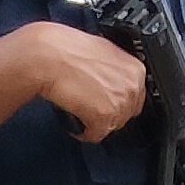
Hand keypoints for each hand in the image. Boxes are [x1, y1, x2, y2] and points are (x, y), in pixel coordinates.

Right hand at [19, 22, 148, 142]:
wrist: (47, 56)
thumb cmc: (66, 50)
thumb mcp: (101, 51)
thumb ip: (114, 68)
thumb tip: (112, 78)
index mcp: (135, 69)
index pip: (136, 97)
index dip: (116, 101)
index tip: (105, 102)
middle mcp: (132, 86)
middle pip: (125, 114)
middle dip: (107, 113)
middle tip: (90, 107)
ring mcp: (120, 102)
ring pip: (111, 125)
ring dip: (95, 122)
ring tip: (80, 112)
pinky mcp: (103, 116)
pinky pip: (96, 134)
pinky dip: (84, 132)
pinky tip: (75, 120)